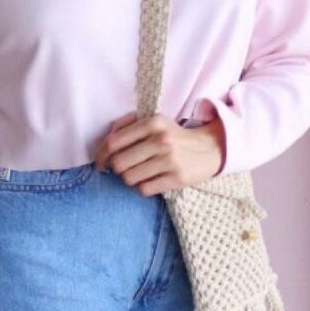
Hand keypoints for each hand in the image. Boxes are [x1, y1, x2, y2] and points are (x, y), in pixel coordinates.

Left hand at [93, 110, 225, 194]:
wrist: (209, 149)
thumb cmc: (174, 136)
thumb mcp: (155, 121)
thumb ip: (128, 123)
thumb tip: (107, 136)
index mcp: (153, 122)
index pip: (114, 142)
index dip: (101, 155)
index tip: (100, 162)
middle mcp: (161, 140)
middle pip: (119, 163)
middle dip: (116, 169)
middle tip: (120, 169)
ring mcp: (170, 160)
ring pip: (129, 178)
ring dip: (130, 178)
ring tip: (139, 173)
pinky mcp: (177, 178)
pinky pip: (144, 189)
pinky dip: (143, 187)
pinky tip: (150, 179)